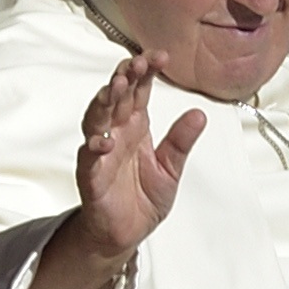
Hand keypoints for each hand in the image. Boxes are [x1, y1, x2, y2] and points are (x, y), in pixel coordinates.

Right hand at [5, 53, 195, 288]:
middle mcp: (116, 133)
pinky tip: (101, 139)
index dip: (147, 72)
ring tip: (115, 88)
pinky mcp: (91, 175)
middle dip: (125, 78)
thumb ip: (181, 142)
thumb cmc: (144, 197)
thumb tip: (200, 114)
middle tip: (136, 63)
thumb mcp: (171, 168)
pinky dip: (94, 146)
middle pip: (117, 98)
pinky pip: (89, 157)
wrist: (126, 233)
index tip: (161, 56)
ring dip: (104, 102)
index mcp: (136, 126)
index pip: (139, 91)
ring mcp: (101, 151)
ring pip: (97, 119)